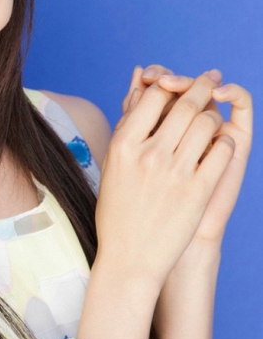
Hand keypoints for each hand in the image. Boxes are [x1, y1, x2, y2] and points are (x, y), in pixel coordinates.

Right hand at [96, 71, 236, 288]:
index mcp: (123, 146)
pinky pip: (220, 151)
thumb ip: (128, 126)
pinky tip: (219, 146)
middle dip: (201, 87)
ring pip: (206, 123)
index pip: (153, 97)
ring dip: (213, 116)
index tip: (181, 81)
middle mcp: (148, 155)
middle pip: (184, 104)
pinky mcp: (197, 191)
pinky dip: (224, 143)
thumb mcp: (113, 166)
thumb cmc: (118, 212)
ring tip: (213, 119)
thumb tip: (140, 86)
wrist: (130, 259)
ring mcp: (174, 173)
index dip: (171, 84)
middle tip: (211, 79)